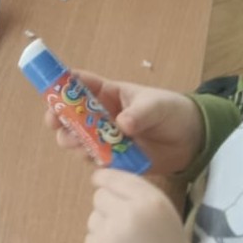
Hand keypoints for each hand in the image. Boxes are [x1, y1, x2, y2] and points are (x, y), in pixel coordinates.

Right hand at [43, 72, 203, 174]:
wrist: (191, 141)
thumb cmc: (172, 112)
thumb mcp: (157, 106)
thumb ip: (140, 114)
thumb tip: (122, 125)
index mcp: (109, 94)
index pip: (80, 84)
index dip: (62, 86)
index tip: (51, 93)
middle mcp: (102, 114)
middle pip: (70, 113)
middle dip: (58, 117)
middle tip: (54, 123)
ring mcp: (106, 137)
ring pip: (77, 137)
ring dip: (70, 139)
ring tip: (74, 142)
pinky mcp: (113, 157)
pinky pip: (94, 158)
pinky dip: (89, 157)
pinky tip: (92, 157)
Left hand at [85, 169, 202, 242]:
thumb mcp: (166, 218)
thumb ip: (140, 197)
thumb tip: (106, 179)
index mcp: (151, 201)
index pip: (116, 177)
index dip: (105, 178)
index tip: (99, 180)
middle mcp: (128, 212)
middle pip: (100, 196)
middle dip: (107, 208)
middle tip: (124, 226)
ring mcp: (110, 232)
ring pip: (93, 217)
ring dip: (103, 228)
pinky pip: (90, 238)